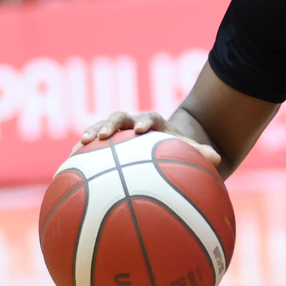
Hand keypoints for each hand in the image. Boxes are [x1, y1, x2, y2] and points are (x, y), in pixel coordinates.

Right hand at [74, 110, 221, 167]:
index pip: (150, 117)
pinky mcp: (107, 146)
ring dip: (89, 135)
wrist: (166, 147)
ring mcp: (118, 134)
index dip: (143, 121)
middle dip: (109, 124)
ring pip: (101, 129)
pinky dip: (81, 155)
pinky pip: (92, 149)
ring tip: (77, 147)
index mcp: (156, 124)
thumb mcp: (190, 152)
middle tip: (102, 135)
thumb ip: (200, 153)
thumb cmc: (178, 151)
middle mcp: (134, 125)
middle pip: (119, 117)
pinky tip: (67, 168)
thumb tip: (218, 158)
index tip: (140, 130)